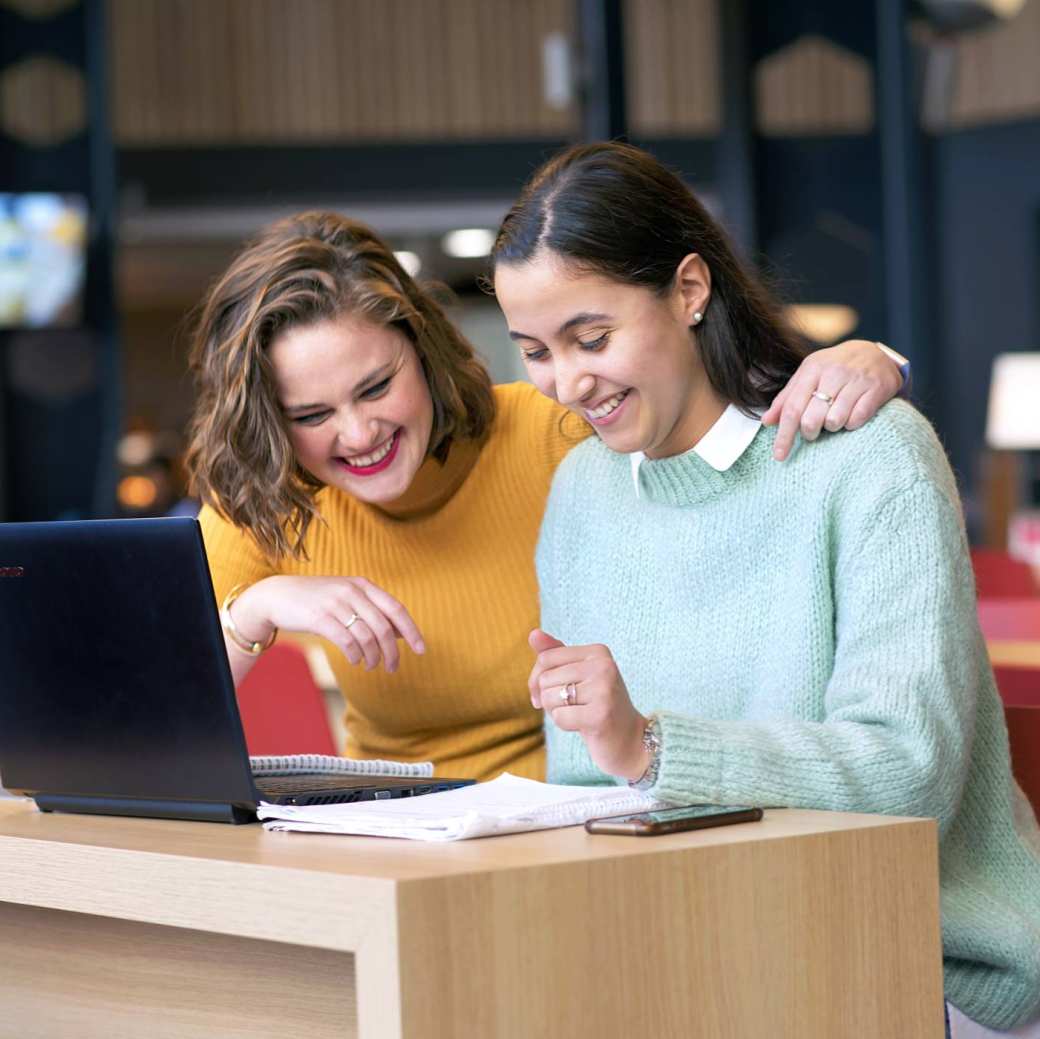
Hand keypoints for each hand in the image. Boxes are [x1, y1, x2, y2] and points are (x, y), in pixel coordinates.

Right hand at [230, 575, 424, 672]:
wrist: (278, 596)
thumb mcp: (348, 598)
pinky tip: (356, 660)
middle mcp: (352, 592)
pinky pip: (347, 641)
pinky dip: (355, 655)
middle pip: (383, 628)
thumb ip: (373, 611)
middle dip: (392, 652)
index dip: (411, 631)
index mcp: (363, 585)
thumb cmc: (318, 600)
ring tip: (372, 666)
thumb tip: (402, 633)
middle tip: (393, 668)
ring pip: (367, 637)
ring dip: (373, 657)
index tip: (421, 649)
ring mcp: (336, 604)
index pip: (396, 609)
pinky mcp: (320, 618)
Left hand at [528, 629, 649, 780]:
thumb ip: (555, 654)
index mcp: (598, 651)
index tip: (547, 693)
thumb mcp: (577, 676)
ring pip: (549, 698)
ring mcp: (604, 689)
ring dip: (557, 712)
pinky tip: (584, 726)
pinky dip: (565, 725)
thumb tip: (533, 634)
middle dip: (549, 699)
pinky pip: (559, 717)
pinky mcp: (601, 714)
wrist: (629, 740)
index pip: (546, 658)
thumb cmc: (597, 705)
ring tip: (580, 715)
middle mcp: (604, 666)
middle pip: (545, 679)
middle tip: (573, 707)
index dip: (537, 680)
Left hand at [761, 339, 903, 460]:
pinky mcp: (876, 389)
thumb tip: (767, 421)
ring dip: (832, 427)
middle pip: (811, 419)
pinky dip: (851, 424)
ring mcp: (856, 380)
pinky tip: (851, 416)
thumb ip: (787, 397)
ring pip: (834, 421)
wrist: (876, 353)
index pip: (792, 408)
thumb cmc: (834, 367)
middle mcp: (833, 373)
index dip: (784, 435)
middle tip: (813, 431)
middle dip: (809, 432)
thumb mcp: (808, 375)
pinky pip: (857, 419)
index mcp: (812, 369)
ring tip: (834, 418)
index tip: (779, 455)